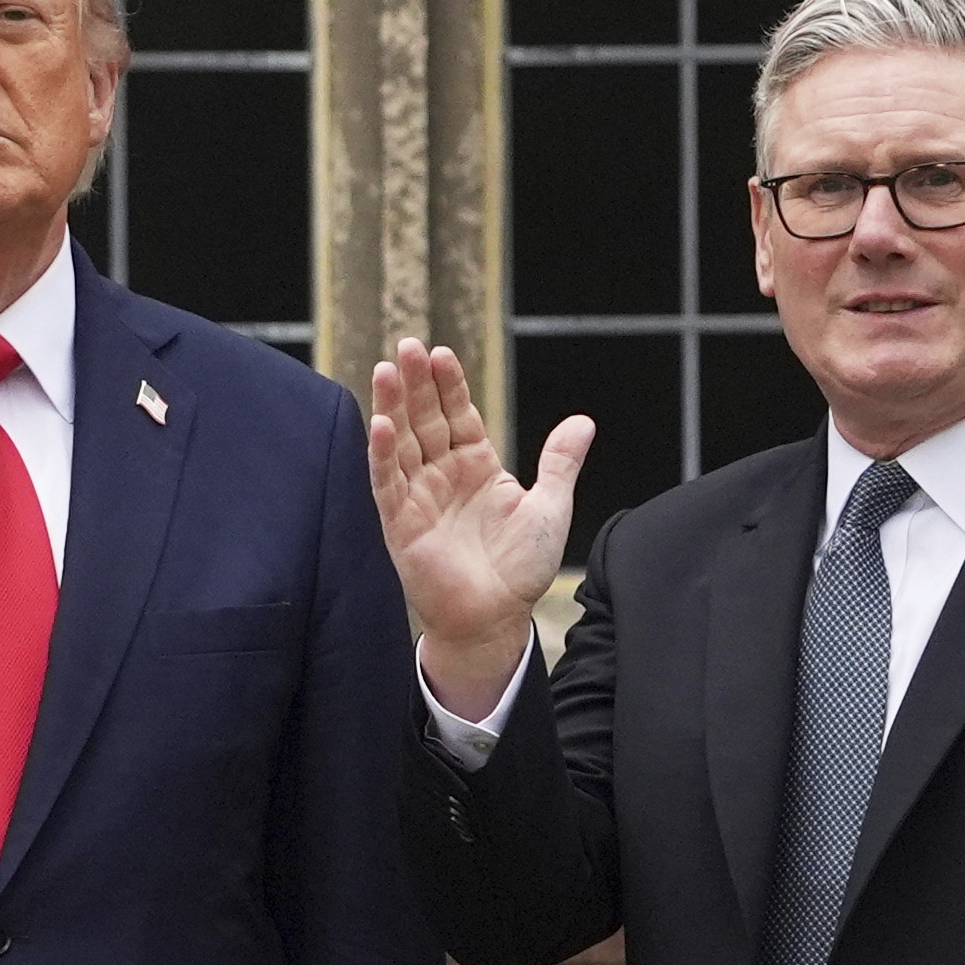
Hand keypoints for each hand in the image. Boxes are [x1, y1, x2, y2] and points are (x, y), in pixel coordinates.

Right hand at [367, 339, 592, 719]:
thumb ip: (559, 462)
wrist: (497, 619)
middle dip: (417, 383)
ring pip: (401, 442)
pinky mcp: (401, 523)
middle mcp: (443, 475)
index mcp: (477, 466)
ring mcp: (419, 497)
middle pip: (425, 419)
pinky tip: (381, 424)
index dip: (450, 385)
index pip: (458, 414)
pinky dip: (383, 454)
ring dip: (392, 407)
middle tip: (409, 345)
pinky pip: (388, 483)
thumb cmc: (521, 569)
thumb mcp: (549, 507)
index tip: (442, 353)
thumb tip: (583, 421)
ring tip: (388, 369)